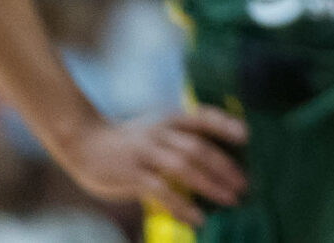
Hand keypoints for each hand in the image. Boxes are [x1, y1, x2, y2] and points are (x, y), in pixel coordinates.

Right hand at [59, 107, 246, 227]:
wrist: (85, 143)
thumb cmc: (129, 140)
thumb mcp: (156, 128)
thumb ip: (181, 137)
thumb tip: (217, 159)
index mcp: (169, 118)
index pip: (204, 117)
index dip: (226, 124)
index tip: (248, 137)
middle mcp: (160, 132)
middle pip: (198, 147)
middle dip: (224, 166)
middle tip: (244, 183)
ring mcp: (145, 153)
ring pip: (183, 167)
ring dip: (210, 184)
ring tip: (230, 200)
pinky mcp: (132, 175)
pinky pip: (161, 191)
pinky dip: (182, 205)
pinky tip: (197, 218)